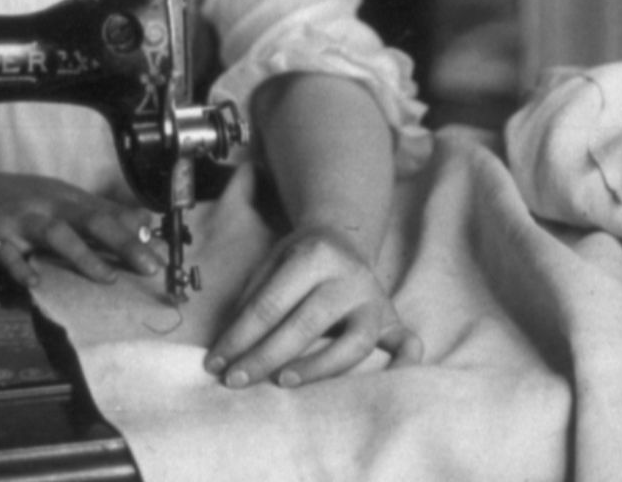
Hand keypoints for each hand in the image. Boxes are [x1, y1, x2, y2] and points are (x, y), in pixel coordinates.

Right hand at [0, 167, 165, 287]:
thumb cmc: (12, 200)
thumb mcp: (55, 199)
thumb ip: (94, 212)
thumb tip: (140, 223)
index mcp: (65, 197)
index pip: (108, 213)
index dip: (137, 234)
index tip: (164, 255)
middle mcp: (47, 204)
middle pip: (92, 220)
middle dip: (123, 243)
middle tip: (149, 266)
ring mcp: (20, 218)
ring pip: (57, 234)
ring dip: (83, 255)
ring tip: (106, 278)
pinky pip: (8, 254)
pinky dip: (22, 268)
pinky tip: (35, 283)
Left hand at [203, 223, 422, 389]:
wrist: (342, 237)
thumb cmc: (299, 258)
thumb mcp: (270, 262)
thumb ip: (252, 301)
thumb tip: (229, 349)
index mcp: (316, 255)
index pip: (270, 304)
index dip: (238, 337)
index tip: (214, 363)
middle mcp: (350, 278)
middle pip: (306, 325)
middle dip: (264, 357)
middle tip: (235, 380)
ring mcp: (375, 300)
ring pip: (354, 344)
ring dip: (318, 368)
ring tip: (283, 382)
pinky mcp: (392, 318)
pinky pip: (406, 344)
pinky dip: (403, 366)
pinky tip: (386, 384)